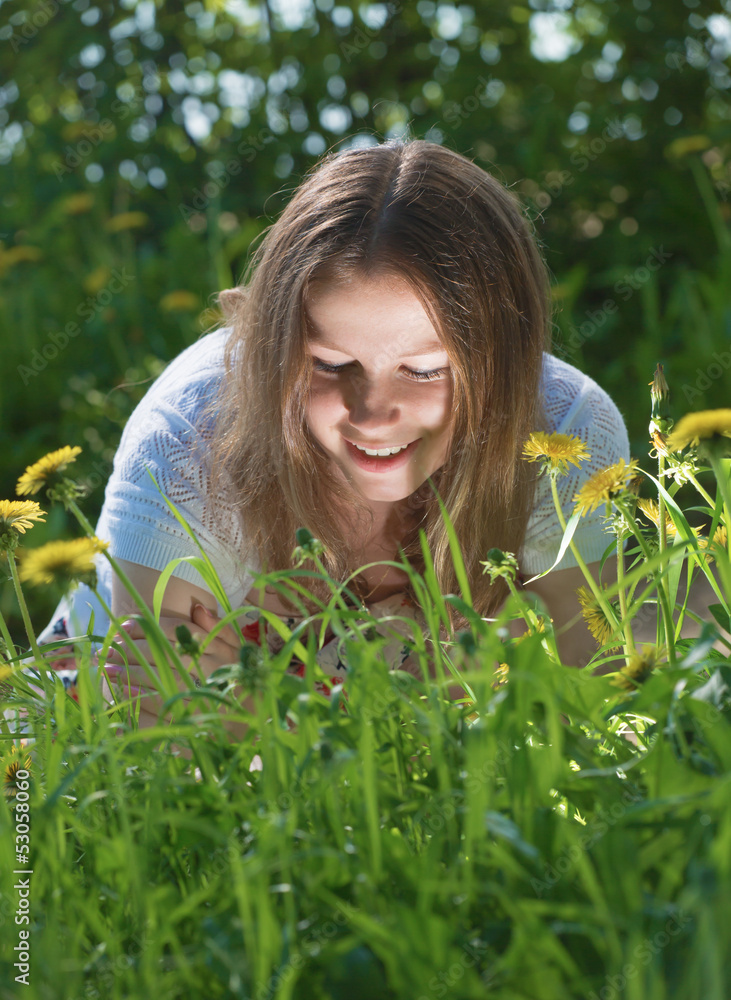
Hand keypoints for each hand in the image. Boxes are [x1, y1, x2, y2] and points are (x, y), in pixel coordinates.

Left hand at [100, 603, 242, 728]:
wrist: (253, 718)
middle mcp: (212, 671)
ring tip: (107, 670)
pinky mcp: (193, 720)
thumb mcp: (236, 648)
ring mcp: (201, 697)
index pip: (178, 631)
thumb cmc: (240, 677)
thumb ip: (218, 628)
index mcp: (220, 650)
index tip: (125, 624)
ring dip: (130, 675)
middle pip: (164, 655)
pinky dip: (140, 701)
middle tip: (108, 648)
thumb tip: (197, 607)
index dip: (148, 626)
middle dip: (132, 650)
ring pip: (159, 681)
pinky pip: (162, 710)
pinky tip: (123, 693)